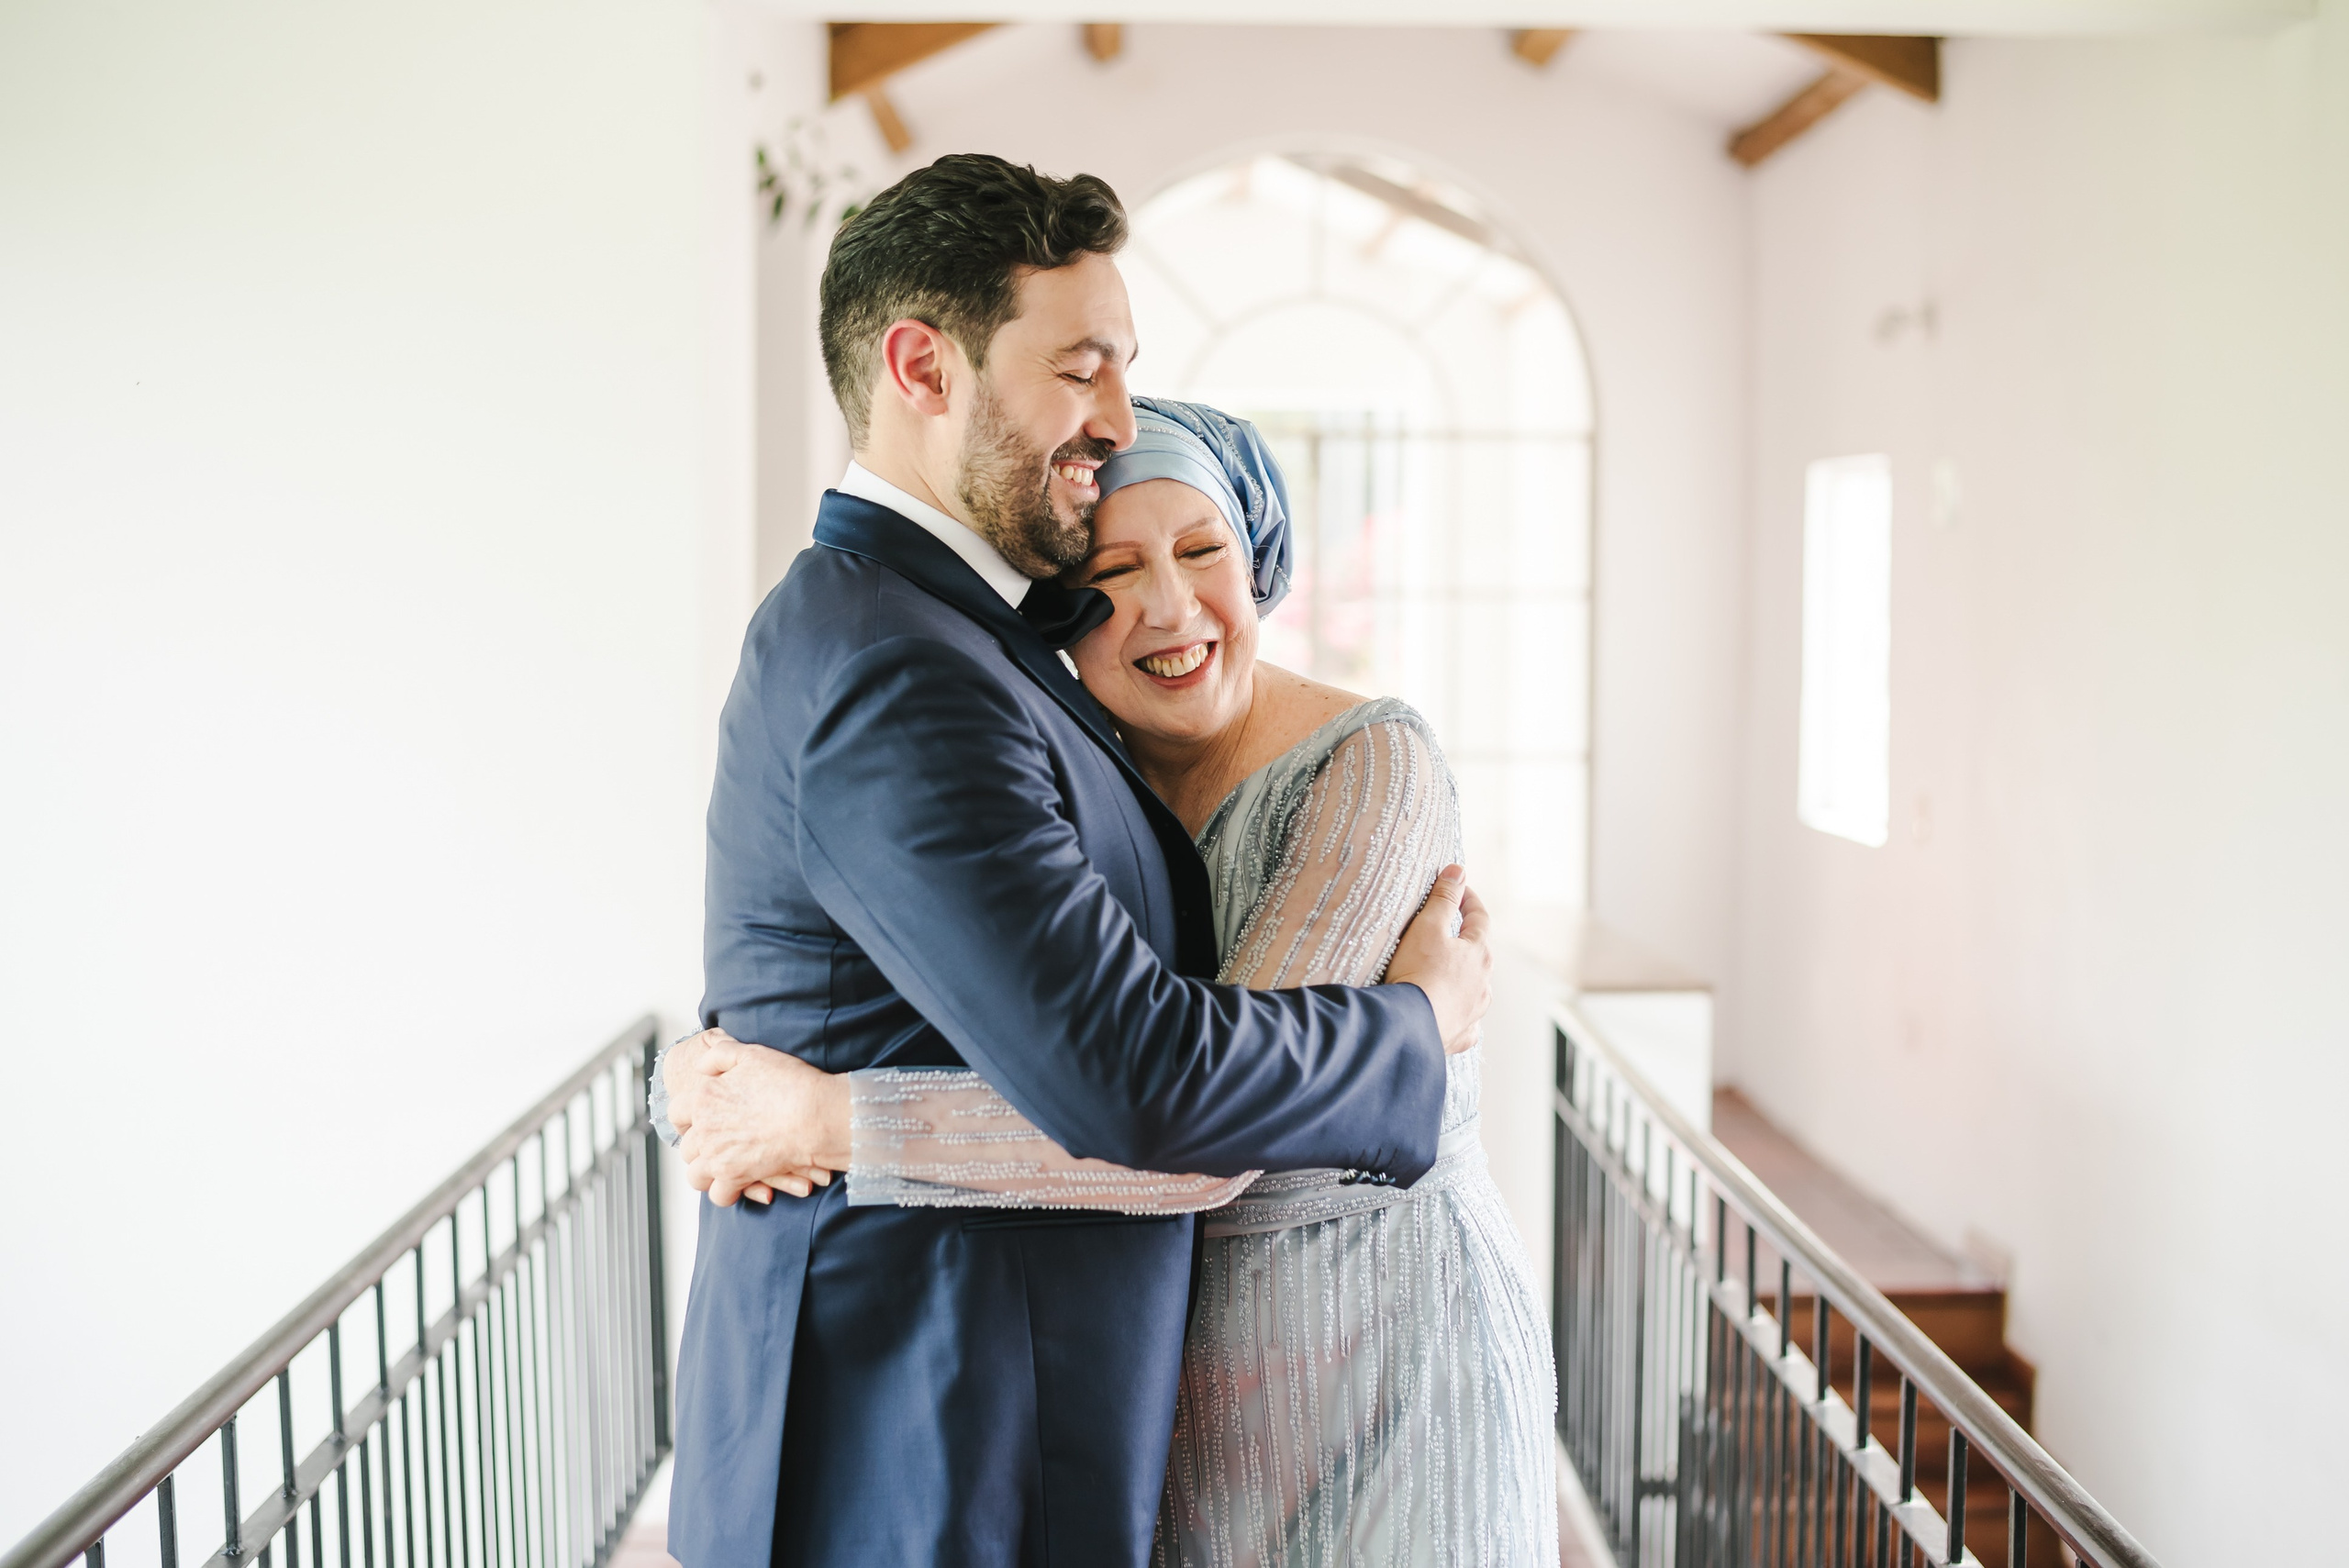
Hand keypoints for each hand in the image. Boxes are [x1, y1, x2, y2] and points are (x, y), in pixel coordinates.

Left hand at [669, 1030, 853, 1205]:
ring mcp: (716, 1156)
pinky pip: (718, 1195)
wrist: (813, 1115)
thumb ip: (719, 1054)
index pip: (676, 1112)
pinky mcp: (734, 1177)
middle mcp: (704, 1129)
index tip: (696, 1121)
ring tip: (723, 1170)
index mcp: (704, 1098)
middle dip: (698, 1149)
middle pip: (686, 1148)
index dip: (685, 1118)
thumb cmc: (788, 1082)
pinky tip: (738, 1187)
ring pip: (695, 1176)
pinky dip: (726, 1194)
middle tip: (717, 1147)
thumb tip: (699, 1065)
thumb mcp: (751, 1054)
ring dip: (706, 1174)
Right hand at [1383, 865, 1491, 1053]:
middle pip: (1479, 954)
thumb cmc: (1417, 973)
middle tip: (1448, 930)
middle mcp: (1483, 983)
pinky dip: (1459, 1014)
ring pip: (1475, 989)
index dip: (1468, 899)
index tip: (1458, 888)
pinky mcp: (1459, 1035)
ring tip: (1447, 974)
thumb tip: (1458, 870)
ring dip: (1464, 979)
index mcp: (1479, 953)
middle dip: (1465, 940)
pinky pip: (1465, 1022)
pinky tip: (1450, 1014)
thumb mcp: (1428, 926)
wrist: (1407, 1026)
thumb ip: (1443, 897)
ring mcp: (1473, 1011)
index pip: (1479, 918)